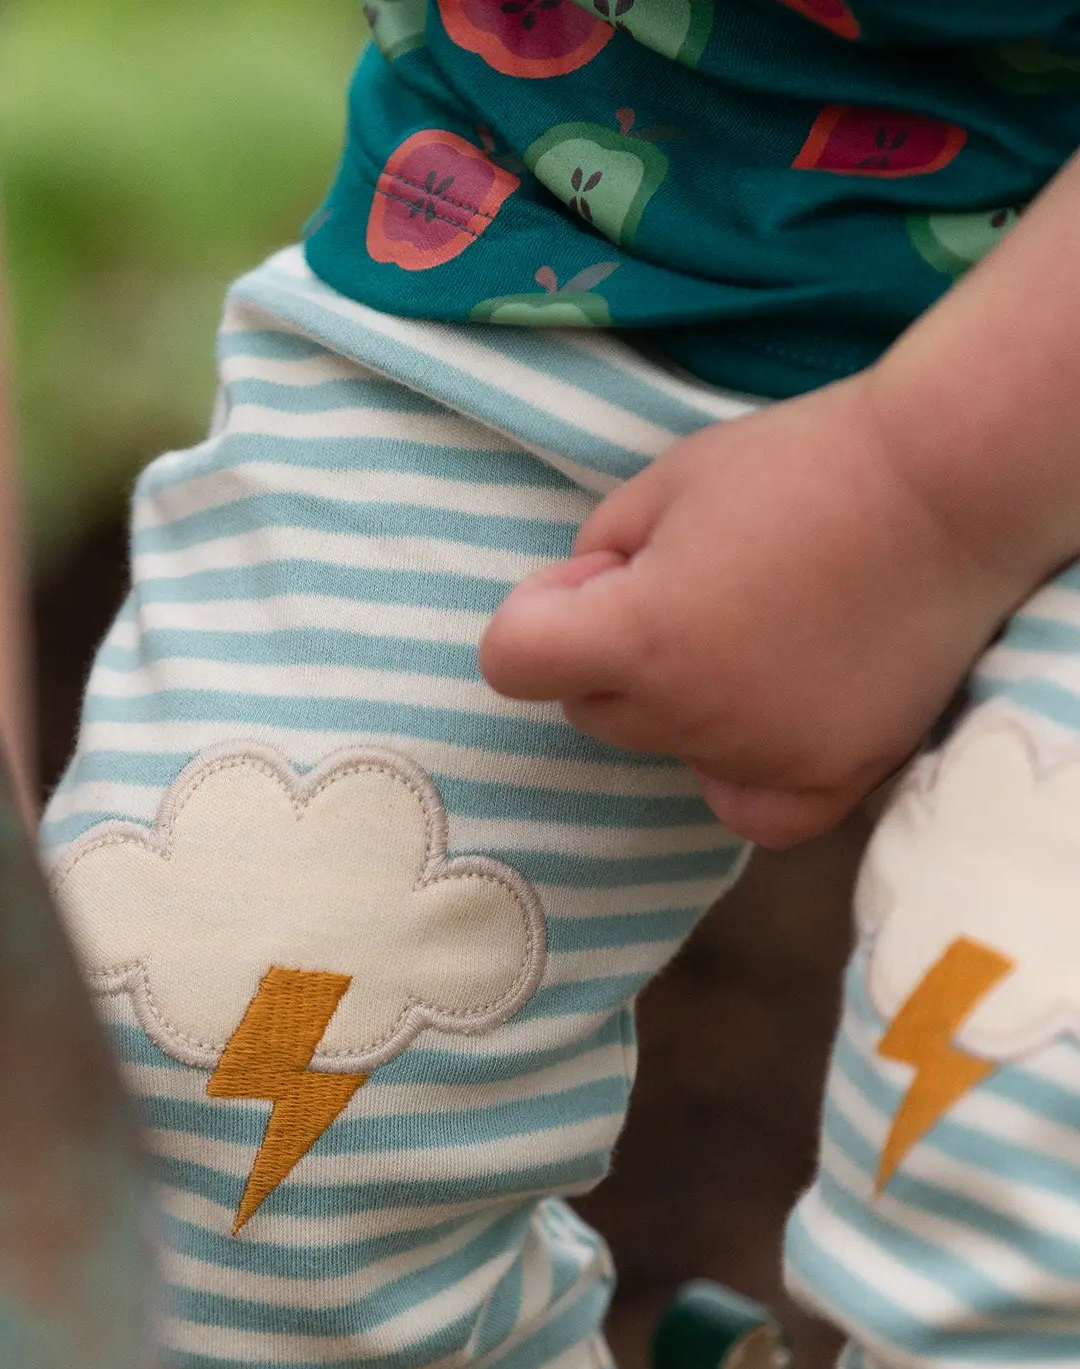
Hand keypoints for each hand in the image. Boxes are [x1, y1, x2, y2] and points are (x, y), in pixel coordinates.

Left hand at [480, 375, 1036, 847]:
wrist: (948, 487)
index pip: (512, 663)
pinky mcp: (829, 777)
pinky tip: (760, 718)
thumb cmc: (801, 465)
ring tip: (753, 623)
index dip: (536, 616)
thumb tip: (577, 606)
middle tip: (687, 586)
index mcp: (636, 638)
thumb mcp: (665, 481)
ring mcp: (758, 754)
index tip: (589, 582)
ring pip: (666, 748)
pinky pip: (748, 811)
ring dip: (680, 700)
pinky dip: (739, 774)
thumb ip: (595, 552)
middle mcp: (688, 715)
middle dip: (609, 656)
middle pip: (591, 711)